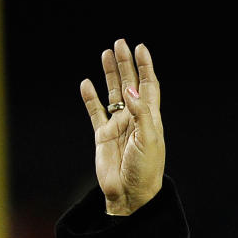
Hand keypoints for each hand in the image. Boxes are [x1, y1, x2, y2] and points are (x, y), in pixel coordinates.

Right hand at [80, 39, 163, 215]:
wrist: (130, 194)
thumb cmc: (145, 170)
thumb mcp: (149, 140)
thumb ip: (140, 113)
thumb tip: (129, 89)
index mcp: (151, 119)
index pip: (148, 87)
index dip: (145, 67)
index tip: (141, 49)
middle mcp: (135, 119)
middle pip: (130, 85)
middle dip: (126, 64)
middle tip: (120, 43)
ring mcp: (118, 126)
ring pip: (113, 94)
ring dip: (110, 74)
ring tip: (106, 54)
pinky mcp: (103, 136)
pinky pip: (96, 112)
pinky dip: (91, 98)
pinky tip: (86, 84)